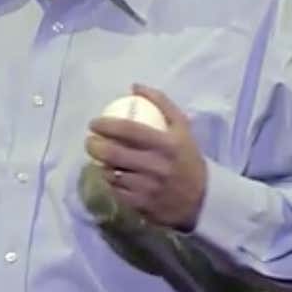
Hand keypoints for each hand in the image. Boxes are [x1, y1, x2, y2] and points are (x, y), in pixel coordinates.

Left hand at [85, 84, 207, 230]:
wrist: (202, 200)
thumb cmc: (187, 159)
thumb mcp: (182, 129)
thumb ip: (162, 104)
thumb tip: (135, 86)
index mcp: (166, 144)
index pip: (128, 130)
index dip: (106, 125)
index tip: (94, 123)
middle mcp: (156, 166)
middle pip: (113, 153)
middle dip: (94, 145)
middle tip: (90, 141)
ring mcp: (148, 188)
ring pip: (112, 173)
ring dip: (101, 164)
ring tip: (100, 158)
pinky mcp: (142, 205)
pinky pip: (116, 191)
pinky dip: (110, 182)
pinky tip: (110, 175)